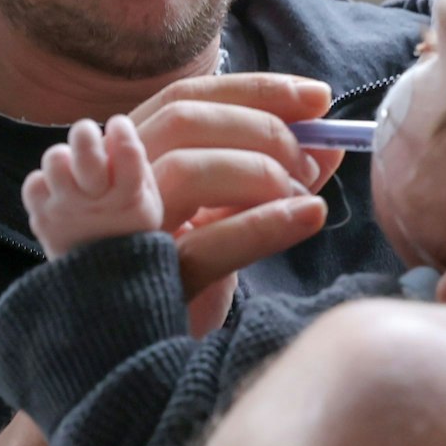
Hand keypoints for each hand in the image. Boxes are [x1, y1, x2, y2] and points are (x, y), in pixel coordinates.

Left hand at [24, 116, 163, 259]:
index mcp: (131, 197)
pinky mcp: (41, 219)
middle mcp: (96, 202)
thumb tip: (112, 131)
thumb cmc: (128, 232)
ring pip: (55, 159)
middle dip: (85, 133)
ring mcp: (66, 211)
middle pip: (84, 150)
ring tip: (72, 168)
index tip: (119, 126)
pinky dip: (43, 183)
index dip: (121, 128)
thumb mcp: (148, 203)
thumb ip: (136, 166)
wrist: (102, 286)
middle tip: (87, 136)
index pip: (127, 150)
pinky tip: (57, 191)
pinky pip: (33, 183)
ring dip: (64, 157)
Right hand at [126, 74, 346, 335]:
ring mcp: (125, 232)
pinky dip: (264, 225)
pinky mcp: (148, 285)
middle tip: (313, 157)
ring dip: (260, 169)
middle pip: (183, 121)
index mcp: (130, 156)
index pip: (187, 98)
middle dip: (262, 125)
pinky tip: (308, 215)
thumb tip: (328, 144)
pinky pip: (206, 246)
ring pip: (185, 170)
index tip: (319, 99)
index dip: (257, 90)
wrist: (133, 356)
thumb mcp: (224, 215)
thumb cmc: (178, 276)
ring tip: (305, 191)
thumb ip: (271, 175)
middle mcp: (117, 184)